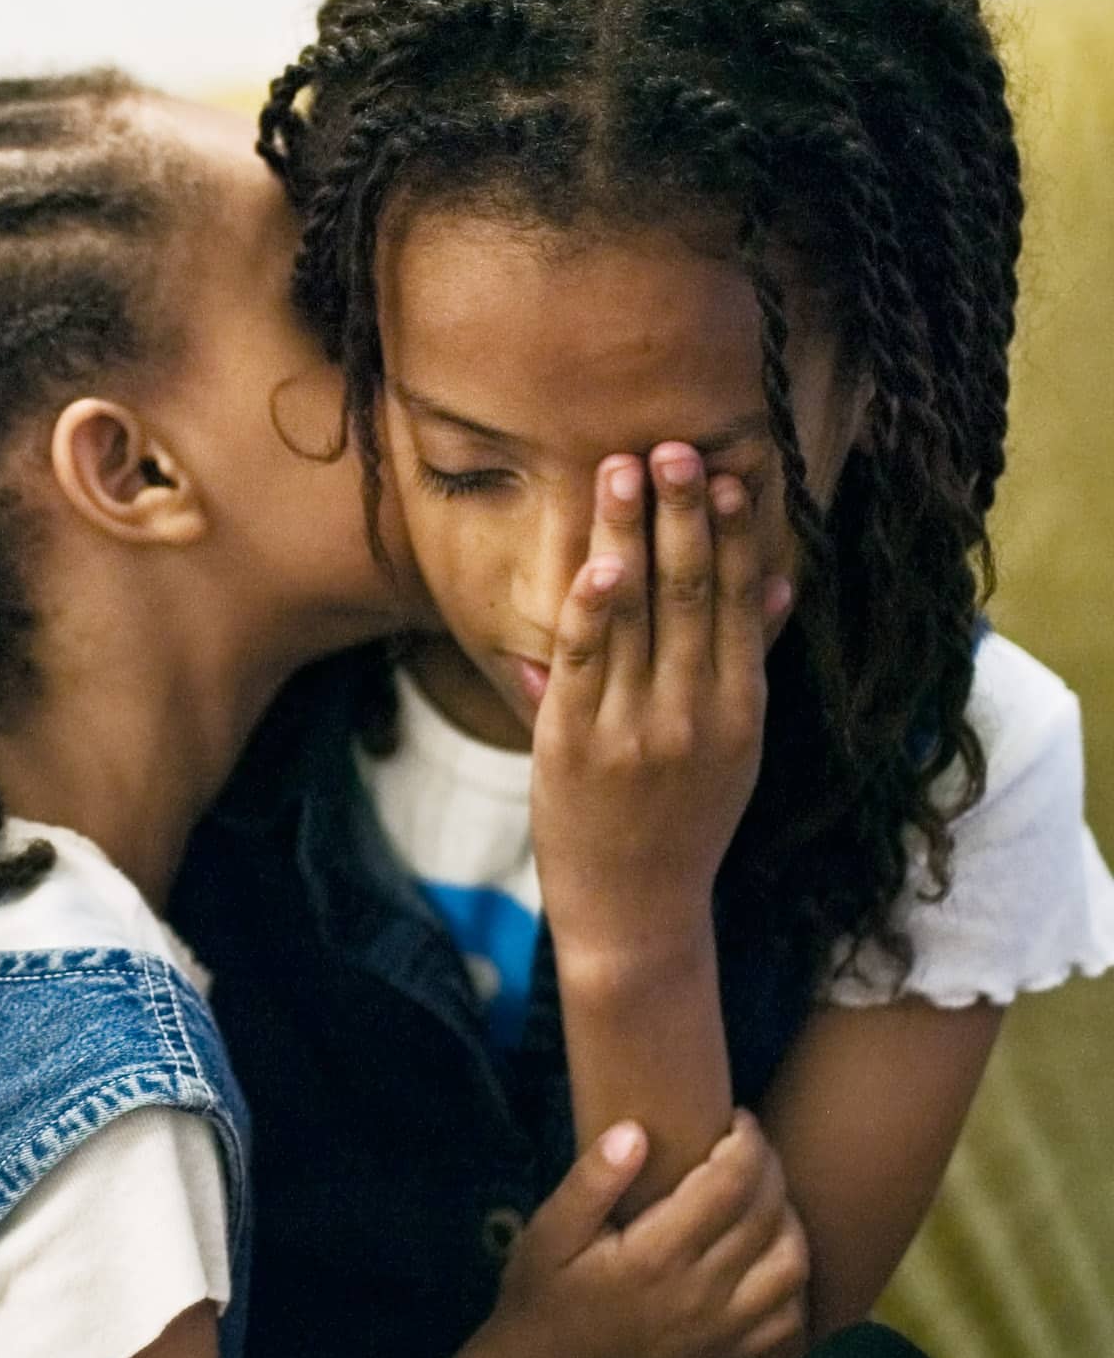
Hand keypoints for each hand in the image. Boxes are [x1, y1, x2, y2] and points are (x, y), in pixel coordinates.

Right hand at [478, 1112, 810, 1357]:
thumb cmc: (540, 1299)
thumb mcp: (547, 1233)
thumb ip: (591, 1182)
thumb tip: (635, 1131)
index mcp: (657, 1255)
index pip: (730, 1184)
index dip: (746, 1141)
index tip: (736, 1116)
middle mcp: (702, 1294)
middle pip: (767, 1216)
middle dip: (769, 1167)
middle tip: (748, 1142)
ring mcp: (721, 1330)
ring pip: (792, 1265)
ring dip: (789, 1219)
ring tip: (763, 1192)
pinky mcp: (726, 1355)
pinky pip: (788, 1317)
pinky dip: (794, 1279)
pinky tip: (770, 1253)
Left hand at [530, 445, 787, 958]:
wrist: (635, 911)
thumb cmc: (680, 819)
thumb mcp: (734, 746)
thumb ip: (747, 662)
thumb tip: (782, 584)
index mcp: (740, 709)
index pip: (741, 604)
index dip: (735, 535)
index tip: (732, 473)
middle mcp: (695, 713)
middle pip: (693, 594)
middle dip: (684, 515)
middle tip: (675, 447)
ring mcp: (635, 727)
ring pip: (638, 613)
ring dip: (632, 535)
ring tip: (625, 468)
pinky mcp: (575, 742)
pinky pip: (583, 661)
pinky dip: (593, 609)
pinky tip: (598, 562)